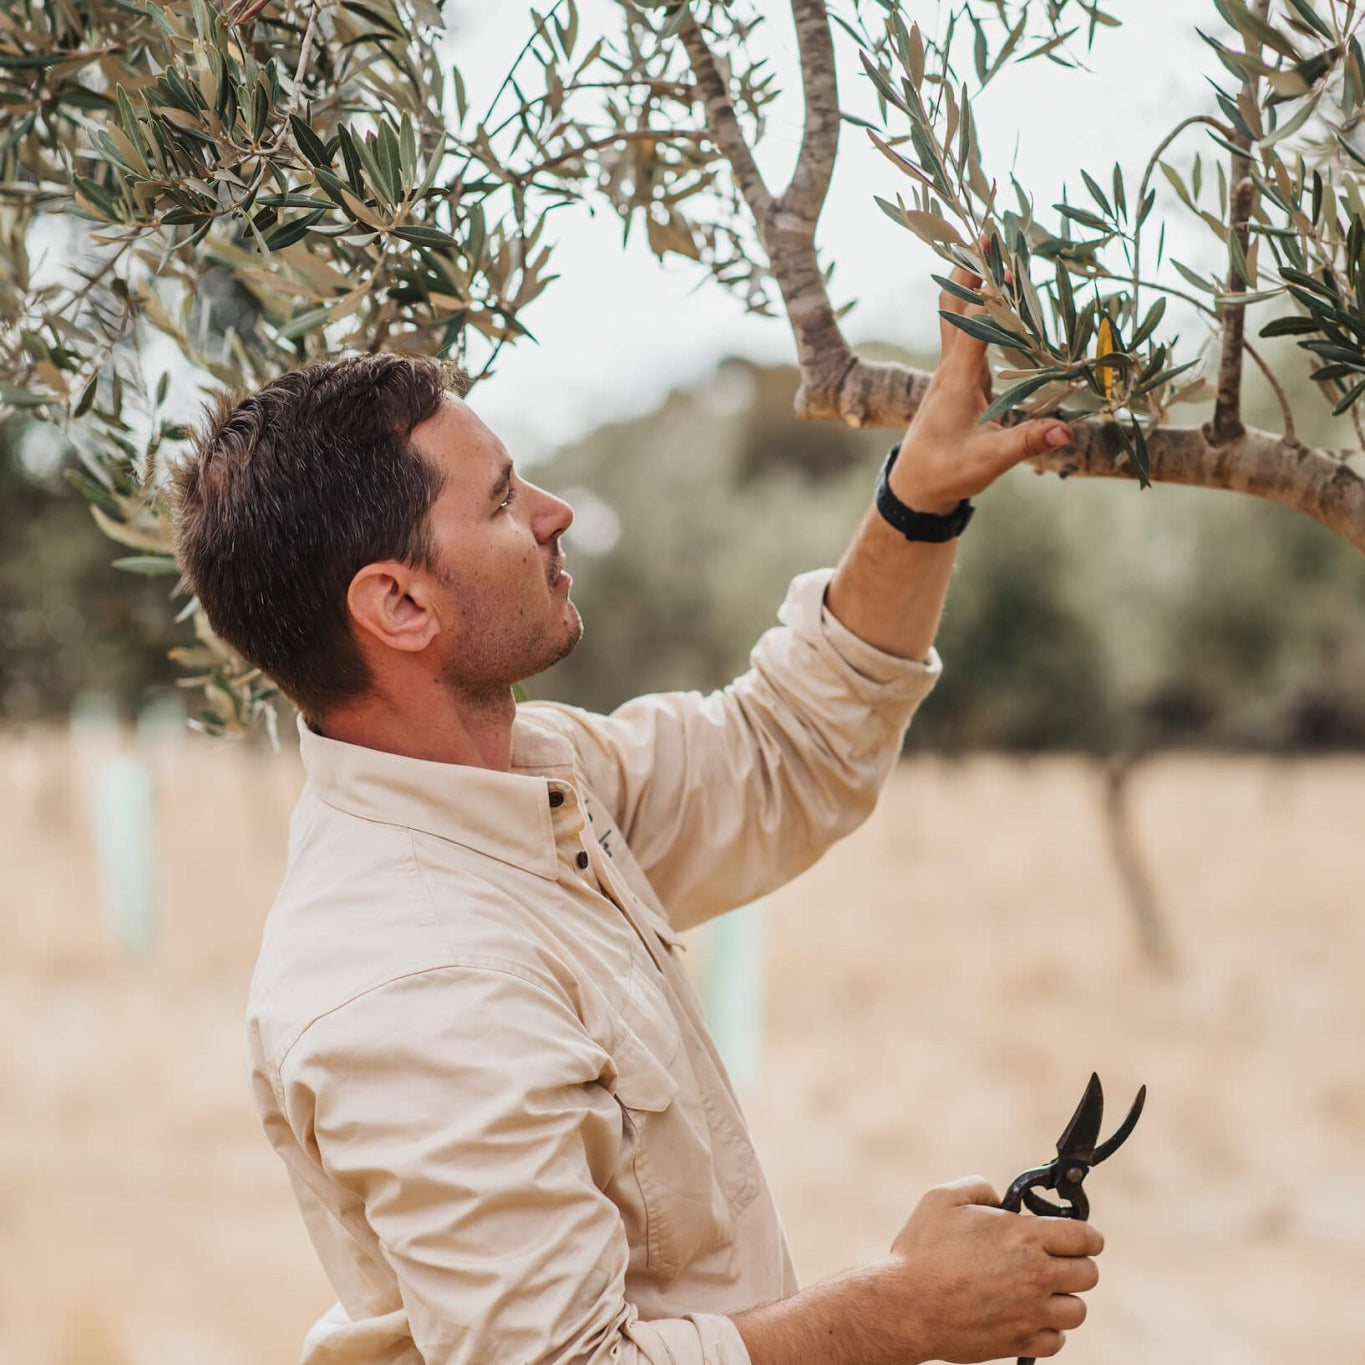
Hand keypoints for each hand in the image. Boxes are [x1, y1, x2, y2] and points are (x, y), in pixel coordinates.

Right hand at [881, 1175, 1102, 1362]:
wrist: (905, 1305)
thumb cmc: (921, 1250)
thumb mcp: (942, 1199)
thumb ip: (978, 1188)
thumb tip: (998, 1198)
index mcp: (1024, 1236)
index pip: (1086, 1237)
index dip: (1086, 1235)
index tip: (1077, 1237)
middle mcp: (1036, 1275)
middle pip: (1089, 1274)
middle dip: (1075, 1264)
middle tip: (1053, 1261)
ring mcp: (1030, 1313)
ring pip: (1078, 1310)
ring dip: (1063, 1298)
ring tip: (1038, 1290)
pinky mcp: (1020, 1343)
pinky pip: (1056, 1340)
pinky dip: (1047, 1329)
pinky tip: (1026, 1315)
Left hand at [890, 267, 1072, 514]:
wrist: (914, 488)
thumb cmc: (945, 473)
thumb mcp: (988, 461)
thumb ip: (1026, 442)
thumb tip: (1066, 428)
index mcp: (956, 379)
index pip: (973, 321)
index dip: (987, 287)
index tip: (1000, 251)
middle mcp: (949, 367)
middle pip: (954, 304)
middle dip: (969, 266)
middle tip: (987, 229)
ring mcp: (950, 371)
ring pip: (956, 315)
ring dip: (971, 281)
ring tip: (991, 248)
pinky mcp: (957, 380)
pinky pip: (965, 332)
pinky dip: (978, 308)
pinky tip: (996, 298)